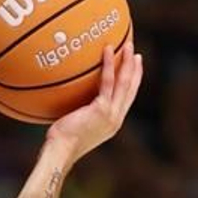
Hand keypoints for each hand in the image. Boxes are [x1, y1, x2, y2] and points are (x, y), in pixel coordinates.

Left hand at [43, 38, 143, 164]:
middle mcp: (116, 119)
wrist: (61, 151)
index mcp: (112, 123)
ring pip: (124, 84)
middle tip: (136, 54)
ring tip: (128, 46)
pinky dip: (109, 64)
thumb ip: (77, 111)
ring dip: (128, 63)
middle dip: (136, 71)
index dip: (133, 83)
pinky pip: (108, 82)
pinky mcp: (103, 110)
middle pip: (130, 90)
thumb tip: (66, 96)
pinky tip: (108, 49)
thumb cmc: (61, 142)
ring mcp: (112, 115)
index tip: (134, 68)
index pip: (126, 100)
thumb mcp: (73, 124)